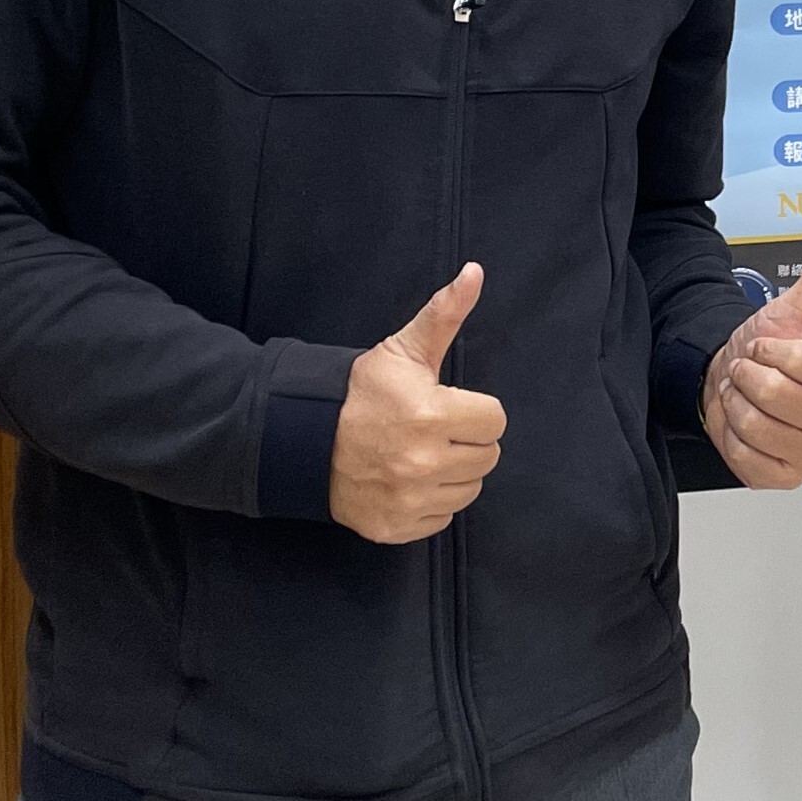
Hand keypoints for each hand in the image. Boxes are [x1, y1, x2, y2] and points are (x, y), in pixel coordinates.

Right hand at [331, 263, 507, 542]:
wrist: (306, 440)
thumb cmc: (363, 393)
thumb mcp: (403, 350)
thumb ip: (445, 314)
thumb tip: (475, 273)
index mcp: (432, 414)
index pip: (495, 420)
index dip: (474, 409)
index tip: (447, 404)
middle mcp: (423, 462)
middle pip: (488, 456)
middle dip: (467, 440)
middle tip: (434, 429)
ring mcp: (409, 499)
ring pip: (470, 489)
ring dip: (453, 472)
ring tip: (421, 453)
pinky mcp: (396, 528)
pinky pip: (443, 518)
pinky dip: (431, 502)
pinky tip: (408, 480)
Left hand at [705, 235, 801, 490]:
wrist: (735, 384)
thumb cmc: (764, 353)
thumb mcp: (787, 313)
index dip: (770, 350)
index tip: (766, 348)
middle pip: (775, 395)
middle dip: (748, 376)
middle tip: (752, 373)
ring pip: (755, 425)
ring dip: (737, 404)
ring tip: (746, 396)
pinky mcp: (784, 476)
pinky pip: (744, 456)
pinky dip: (731, 436)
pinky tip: (743, 424)